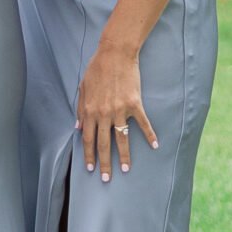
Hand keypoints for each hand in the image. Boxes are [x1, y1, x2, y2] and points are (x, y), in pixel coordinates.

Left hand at [76, 35, 157, 180]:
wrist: (115, 53)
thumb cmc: (97, 68)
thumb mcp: (82, 87)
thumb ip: (80, 108)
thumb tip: (77, 126)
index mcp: (89, 110)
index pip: (87, 138)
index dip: (88, 155)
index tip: (91, 168)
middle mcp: (104, 113)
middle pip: (103, 144)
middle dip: (104, 163)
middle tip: (106, 179)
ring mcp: (120, 110)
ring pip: (122, 138)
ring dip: (123, 156)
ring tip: (125, 170)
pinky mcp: (135, 104)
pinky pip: (142, 123)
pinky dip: (149, 135)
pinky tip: (155, 145)